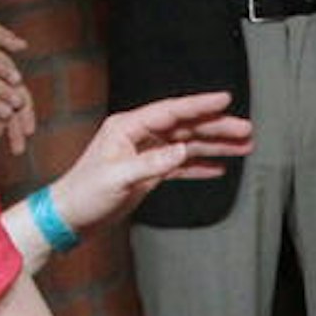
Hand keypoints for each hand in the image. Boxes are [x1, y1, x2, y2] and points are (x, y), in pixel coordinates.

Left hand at [47, 91, 251, 236]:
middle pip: (185, 126)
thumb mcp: (117, 178)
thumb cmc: (84, 193)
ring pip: (187, 144)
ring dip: (214, 145)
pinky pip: (180, 165)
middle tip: (246, 130)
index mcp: (127, 127)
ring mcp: (145, 153)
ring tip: (243, 146)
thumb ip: (151, 163)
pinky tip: (219, 167)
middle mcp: (139, 136)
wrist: (69, 216)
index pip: (171, 111)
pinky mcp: (148, 172)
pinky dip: (199, 166)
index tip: (225, 99)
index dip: (199, 105)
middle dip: (217, 127)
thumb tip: (182, 151)